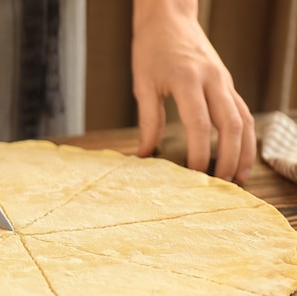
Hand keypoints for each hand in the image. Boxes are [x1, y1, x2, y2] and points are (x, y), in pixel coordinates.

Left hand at [132, 0, 254, 182]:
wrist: (169, 18)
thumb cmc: (151, 49)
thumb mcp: (143, 84)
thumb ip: (147, 121)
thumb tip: (145, 155)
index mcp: (188, 80)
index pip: (199, 124)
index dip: (199, 153)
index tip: (194, 175)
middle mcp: (213, 80)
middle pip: (230, 125)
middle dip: (228, 158)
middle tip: (220, 184)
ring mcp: (225, 81)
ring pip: (244, 119)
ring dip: (244, 150)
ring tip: (238, 177)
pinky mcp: (228, 83)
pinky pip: (243, 112)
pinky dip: (245, 136)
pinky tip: (240, 154)